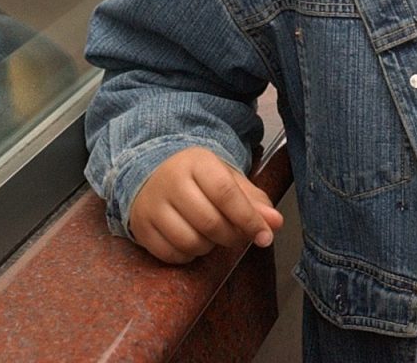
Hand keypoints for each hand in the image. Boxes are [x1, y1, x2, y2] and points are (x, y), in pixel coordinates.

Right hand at [127, 147, 283, 263]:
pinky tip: (191, 240)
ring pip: (190, 242)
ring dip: (208, 246)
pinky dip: (187, 255)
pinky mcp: (140, 226)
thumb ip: (254, 201)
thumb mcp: (227, 179)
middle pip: (210, 222)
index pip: (226, 194)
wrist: (152, 173)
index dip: (249, 219)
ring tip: (209, 234)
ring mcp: (152, 205)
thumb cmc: (197, 179)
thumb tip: (275, 222)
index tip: (264, 236)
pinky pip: (171, 254)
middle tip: (235, 233)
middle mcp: (170, 181)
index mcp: (197, 162)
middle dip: (231, 236)